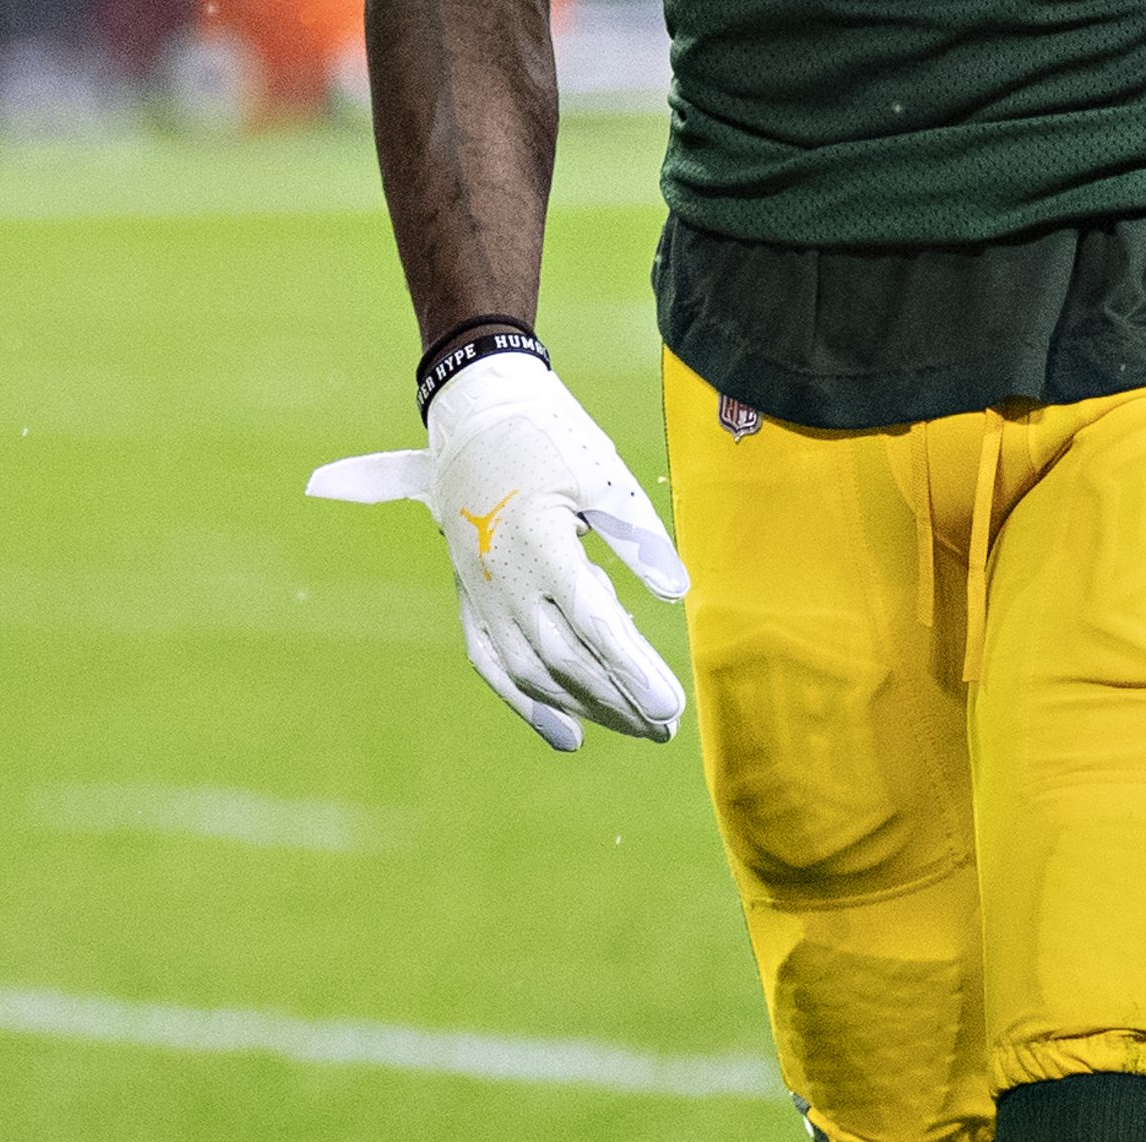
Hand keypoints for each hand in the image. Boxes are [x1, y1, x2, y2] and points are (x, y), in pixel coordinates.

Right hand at [311, 350, 688, 751]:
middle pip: (565, 659)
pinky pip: (491, 662)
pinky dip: (526, 703)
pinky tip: (567, 734)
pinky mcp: (469, 595)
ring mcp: (480, 592)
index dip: (631, 669)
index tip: (670, 705)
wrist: (472, 411)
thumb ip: (638, 535)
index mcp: (538, 544)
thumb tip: (676, 593)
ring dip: (583, 705)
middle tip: (667, 725)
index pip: (592, 624)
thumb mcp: (602, 474)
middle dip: (618, 698)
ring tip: (633, 726)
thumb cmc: (548, 435)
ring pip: (530, 669)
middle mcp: (503, 578)